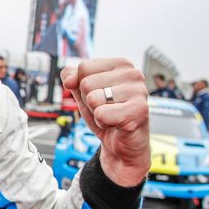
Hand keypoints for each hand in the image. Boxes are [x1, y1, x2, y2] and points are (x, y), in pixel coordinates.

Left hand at [61, 59, 149, 186]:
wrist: (121, 144)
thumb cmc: (106, 114)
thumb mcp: (83, 92)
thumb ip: (72, 77)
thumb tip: (69, 79)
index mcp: (121, 64)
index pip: (83, 67)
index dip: (82, 86)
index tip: (99, 94)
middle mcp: (133, 74)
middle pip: (86, 83)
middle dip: (89, 101)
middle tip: (106, 108)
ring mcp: (139, 92)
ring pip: (92, 98)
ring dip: (97, 112)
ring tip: (112, 115)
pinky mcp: (139, 111)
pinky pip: (101, 114)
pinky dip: (103, 123)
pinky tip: (116, 123)